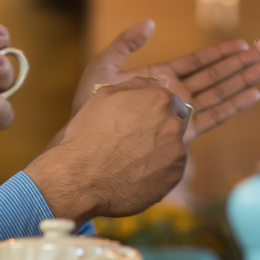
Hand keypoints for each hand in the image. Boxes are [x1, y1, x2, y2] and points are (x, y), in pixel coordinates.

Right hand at [26, 77, 191, 222]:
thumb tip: (158, 81)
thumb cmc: (89, 135)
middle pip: (173, 123)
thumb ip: (137, 84)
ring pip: (173, 147)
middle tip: (132, 142)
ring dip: (159, 150)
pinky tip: (136, 174)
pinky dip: (158, 172)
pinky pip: (171, 170)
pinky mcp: (175, 177)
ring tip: (131, 160)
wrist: (82, 178)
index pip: (168, 100)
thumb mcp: (104, 96)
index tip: (138, 121)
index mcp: (159, 100)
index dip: (152, 110)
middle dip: (157, 130)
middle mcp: (174, 124)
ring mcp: (177, 152)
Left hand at [72, 20, 259, 143]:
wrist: (87, 148)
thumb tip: (150, 23)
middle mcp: (174, 96)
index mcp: (159, 79)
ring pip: (218, 94)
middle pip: (213, 77)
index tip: (242, 45)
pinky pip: (213, 116)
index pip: (196, 63)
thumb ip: (125, 44)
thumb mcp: (103, 68)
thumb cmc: (89, 111)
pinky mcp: (182, 133)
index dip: (219, 53)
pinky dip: (234, 105)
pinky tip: (252, 95)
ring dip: (242, 81)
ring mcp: (179, 114)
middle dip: (238, 66)